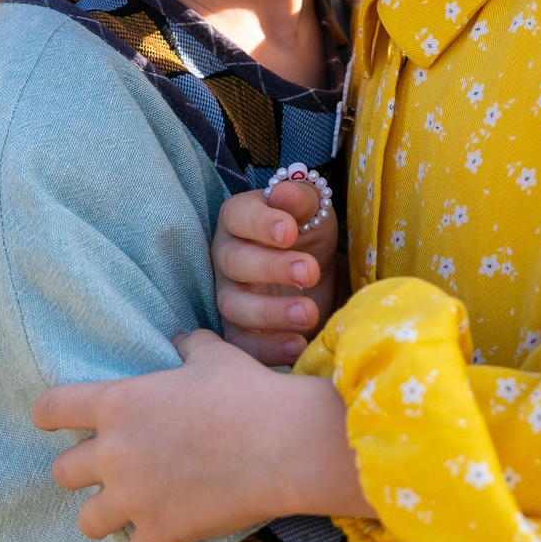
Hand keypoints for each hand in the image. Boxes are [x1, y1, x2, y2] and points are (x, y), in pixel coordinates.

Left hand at [34, 329, 356, 541]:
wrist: (284, 442)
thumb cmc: (248, 392)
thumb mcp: (213, 355)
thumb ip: (188, 346)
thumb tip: (181, 340)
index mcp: (119, 403)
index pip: (52, 410)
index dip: (49, 416)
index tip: (51, 422)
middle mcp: (115, 452)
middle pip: (64, 472)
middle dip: (82, 472)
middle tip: (106, 470)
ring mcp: (135, 497)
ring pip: (88, 521)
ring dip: (101, 517)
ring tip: (118, 516)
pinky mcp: (162, 532)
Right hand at [213, 178, 340, 364]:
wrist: (315, 275)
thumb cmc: (307, 235)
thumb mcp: (313, 211)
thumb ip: (300, 198)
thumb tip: (283, 192)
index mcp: (238, 219)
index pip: (238, 216)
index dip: (261, 224)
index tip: (290, 232)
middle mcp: (225, 257)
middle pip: (235, 262)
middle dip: (272, 268)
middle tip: (309, 272)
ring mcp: (228, 296)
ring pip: (234, 306)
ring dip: (271, 313)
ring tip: (309, 314)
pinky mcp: (238, 332)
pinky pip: (242, 344)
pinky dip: (268, 349)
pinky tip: (298, 346)